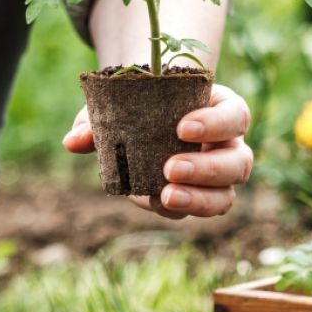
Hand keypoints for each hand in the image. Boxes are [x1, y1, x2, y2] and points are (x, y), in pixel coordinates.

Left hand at [63, 83, 253, 217]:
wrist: (145, 117)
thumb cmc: (143, 103)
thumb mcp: (122, 101)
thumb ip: (98, 118)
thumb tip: (73, 141)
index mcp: (222, 110)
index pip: (236, 116)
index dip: (216, 124)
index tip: (182, 128)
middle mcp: (229, 146)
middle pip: (238, 163)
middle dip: (207, 169)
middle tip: (170, 168)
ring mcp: (218, 177)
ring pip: (225, 196)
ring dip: (198, 199)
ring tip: (165, 195)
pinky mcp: (200, 199)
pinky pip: (197, 210)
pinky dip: (176, 209)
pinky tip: (152, 200)